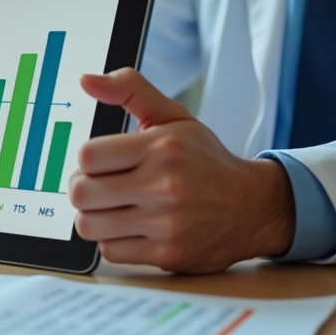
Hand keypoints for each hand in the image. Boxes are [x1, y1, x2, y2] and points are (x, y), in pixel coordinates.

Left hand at [70, 68, 295, 273]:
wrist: (254, 206)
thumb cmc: (205, 160)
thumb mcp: (174, 117)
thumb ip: (130, 91)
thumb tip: (87, 80)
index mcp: (163, 148)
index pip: (87, 156)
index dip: (86, 160)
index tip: (101, 163)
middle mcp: (165, 186)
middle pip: (81, 193)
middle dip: (83, 189)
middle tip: (99, 187)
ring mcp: (167, 223)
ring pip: (88, 225)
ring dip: (94, 217)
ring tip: (113, 208)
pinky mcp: (168, 254)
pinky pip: (110, 251)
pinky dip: (114, 241)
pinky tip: (131, 227)